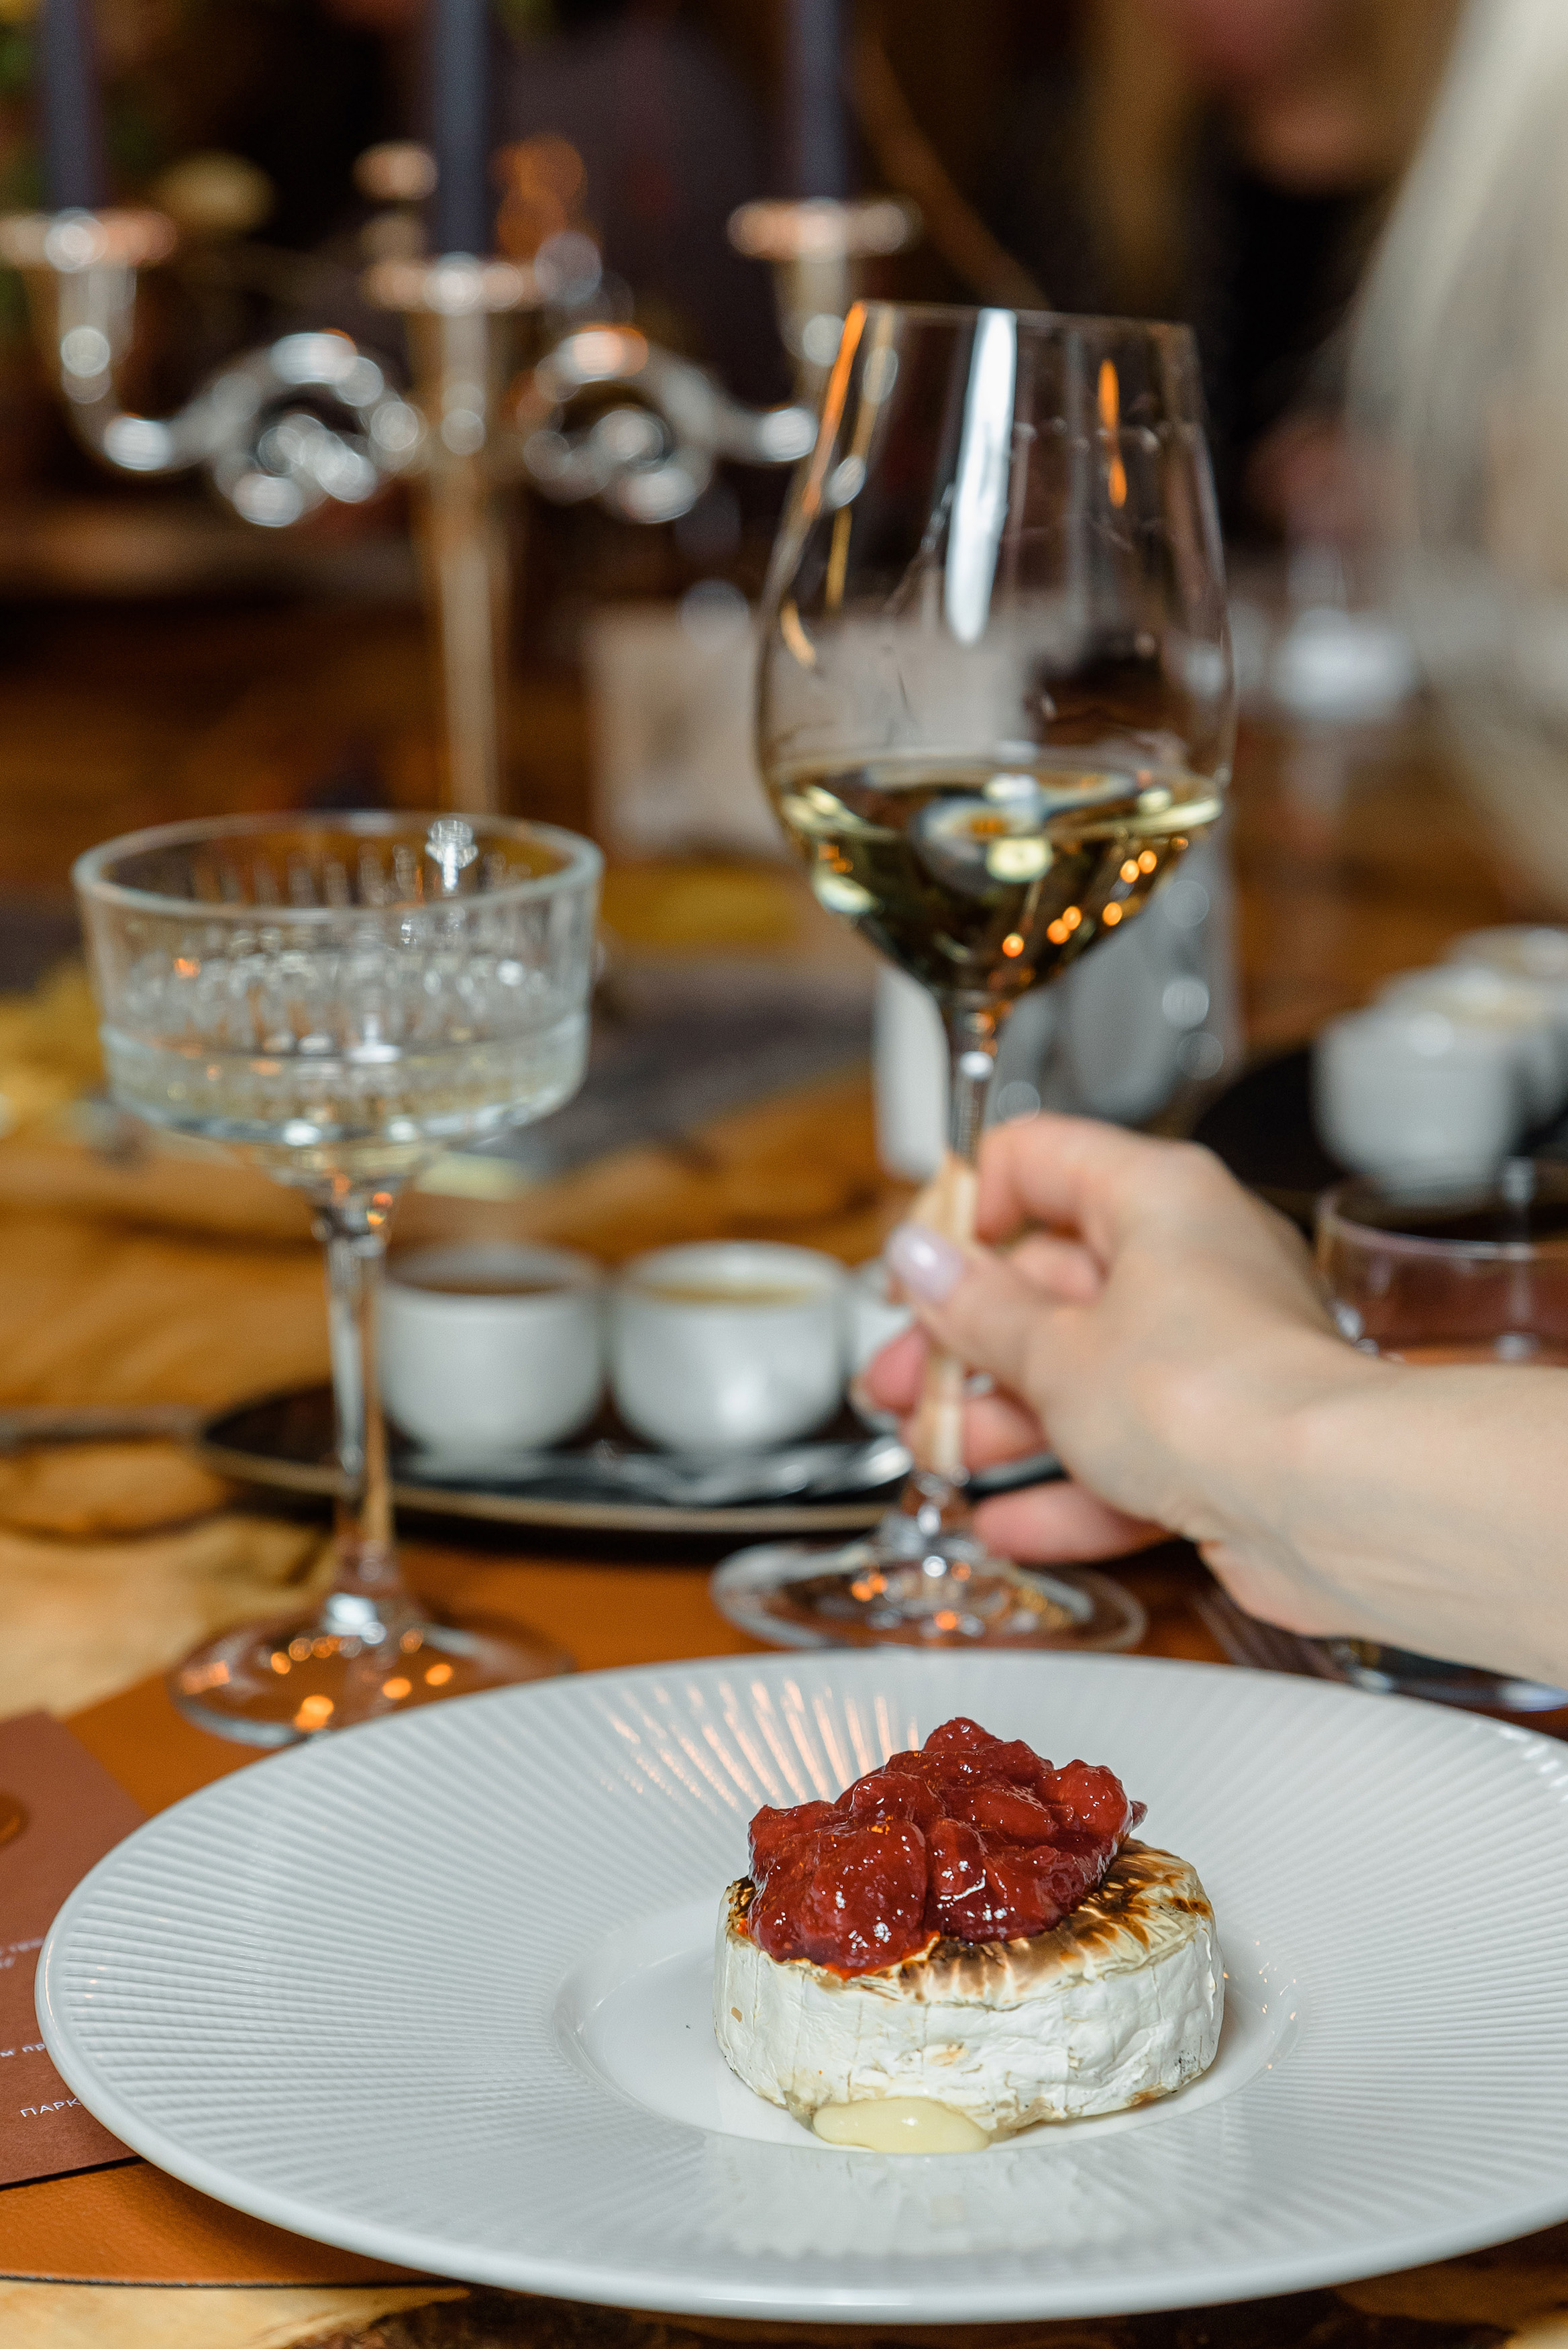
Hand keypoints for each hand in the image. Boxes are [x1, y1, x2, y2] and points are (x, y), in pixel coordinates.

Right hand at [864, 1116, 1352, 1581]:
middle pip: (1051, 1281)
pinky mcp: (1226, 1442)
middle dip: (963, 1340)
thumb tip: (923, 1259)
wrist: (1326, 1504)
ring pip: (1084, 1374)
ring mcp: (1212, 1356)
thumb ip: (975, 1308)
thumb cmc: (1212, 1396)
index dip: (962, 1209)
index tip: (914, 1267)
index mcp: (1157, 1198)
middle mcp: (1194, 1263)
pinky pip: (1129, 1455)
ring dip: (1002, 1421)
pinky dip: (1067, 1488)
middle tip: (902, 1380)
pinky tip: (1010, 1521)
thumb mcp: (1053, 1348)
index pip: (1038, 1160)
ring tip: (938, 1455)